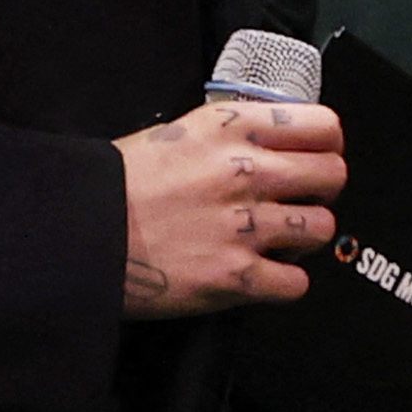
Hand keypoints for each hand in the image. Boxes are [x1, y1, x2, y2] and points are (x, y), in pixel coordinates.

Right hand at [115, 98, 343, 319]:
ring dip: (304, 237)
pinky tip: (261, 275)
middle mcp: (247, 172)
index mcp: (234, 128)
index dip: (327, 146)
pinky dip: (285, 284)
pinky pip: (297, 284)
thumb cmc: (121, 182)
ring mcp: (243, 226)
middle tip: (298, 202)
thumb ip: (236, 134)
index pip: (324, 127)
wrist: (77, 233)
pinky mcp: (234, 277)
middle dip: (322, 191)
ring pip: (322, 228)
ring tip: (278, 240)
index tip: (316, 159)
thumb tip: (281, 142)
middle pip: (334, 175)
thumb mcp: (183, 133)